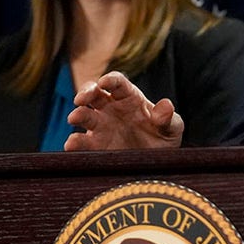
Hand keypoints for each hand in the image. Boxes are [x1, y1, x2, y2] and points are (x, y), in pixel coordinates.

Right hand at [64, 71, 183, 150]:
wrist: (156, 163)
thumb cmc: (163, 139)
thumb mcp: (172, 129)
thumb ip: (169, 118)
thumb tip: (166, 105)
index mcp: (129, 97)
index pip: (117, 82)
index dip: (109, 80)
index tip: (104, 82)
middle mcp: (110, 108)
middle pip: (93, 93)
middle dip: (85, 92)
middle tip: (81, 99)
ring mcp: (100, 126)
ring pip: (83, 115)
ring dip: (77, 115)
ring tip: (74, 119)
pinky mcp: (94, 146)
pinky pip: (80, 142)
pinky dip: (73, 143)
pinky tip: (71, 145)